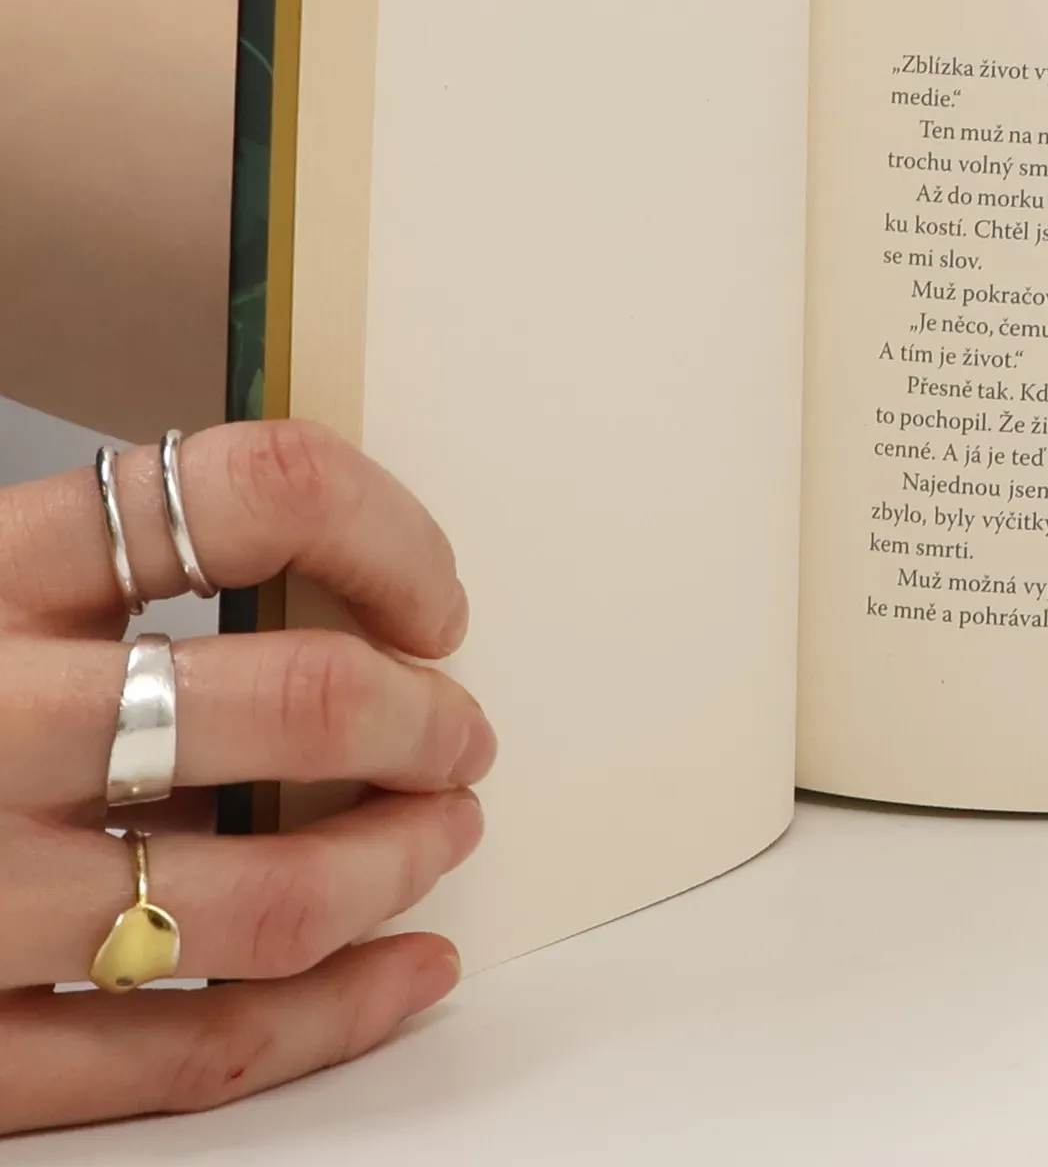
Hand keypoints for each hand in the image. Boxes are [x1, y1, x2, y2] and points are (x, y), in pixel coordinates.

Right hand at [0, 421, 495, 1135]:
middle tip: (461, 734)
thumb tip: (332, 575)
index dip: (388, 531)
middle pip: (294, 701)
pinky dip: (328, 1017)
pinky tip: (403, 975)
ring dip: (399, 865)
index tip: (433, 598)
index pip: (252, 486)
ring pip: (264, 895)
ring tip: (443, 838)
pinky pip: (183, 1053)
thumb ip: (94, 568)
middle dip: (424, 722)